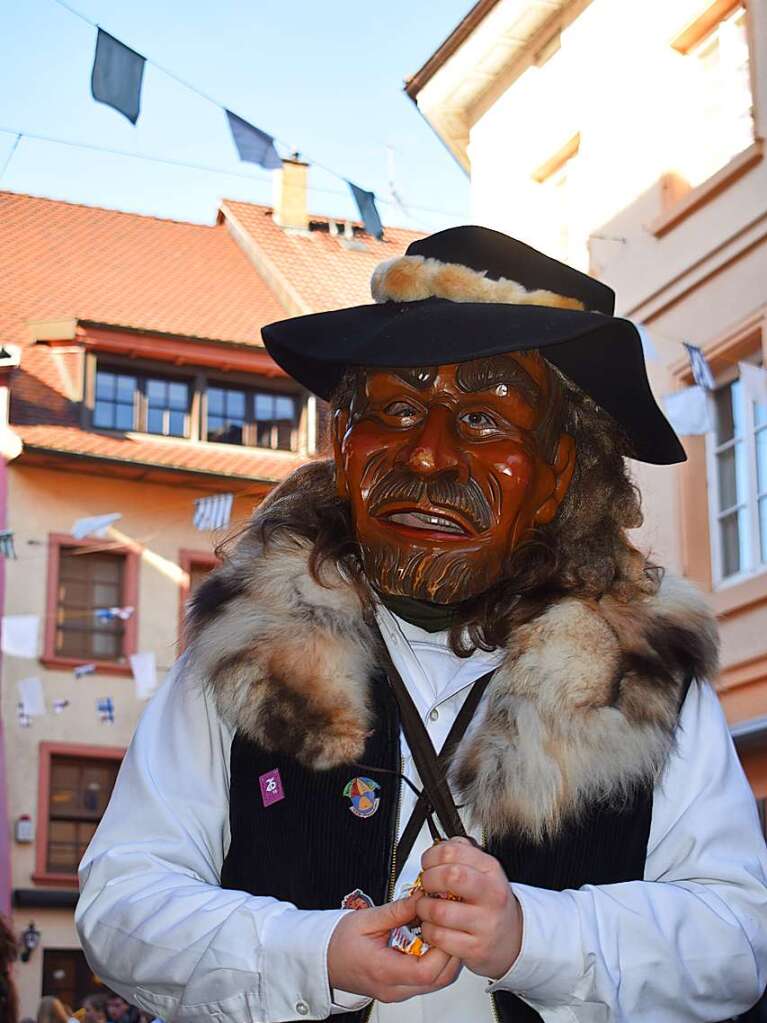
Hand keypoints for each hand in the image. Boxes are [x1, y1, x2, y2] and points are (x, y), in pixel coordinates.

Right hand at [327, 895, 460, 1002]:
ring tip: (437, 929)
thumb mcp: (367, 919)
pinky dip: (435, 962)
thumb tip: (422, 898)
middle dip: (450, 950)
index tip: (442, 924)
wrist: (321, 960)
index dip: (443, 948)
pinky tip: (428, 941)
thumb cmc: (338, 943)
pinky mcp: (400, 989)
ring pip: (437, 982)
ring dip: (445, 957)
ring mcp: (398, 992)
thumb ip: (398, 910)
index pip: (427, 971)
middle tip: (447, 924)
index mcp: (384, 971)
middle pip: (439, 980)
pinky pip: (427, 980)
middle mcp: (394, 988)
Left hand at [415, 837, 522, 979]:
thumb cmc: (491, 901)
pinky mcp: (475, 948)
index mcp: (491, 870)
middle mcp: (491, 895)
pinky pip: (440, 937)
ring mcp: (484, 923)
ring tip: (427, 908)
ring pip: (439, 911)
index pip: (453, 851)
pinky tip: (434, 927)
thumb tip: (437, 847)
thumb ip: (461, 853)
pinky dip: (429, 931)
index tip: (427, 864)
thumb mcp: (483, 871)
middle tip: (426, 885)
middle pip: (450, 876)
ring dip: (424, 908)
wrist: (513, 938)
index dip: (431, 856)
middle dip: (428, 879)